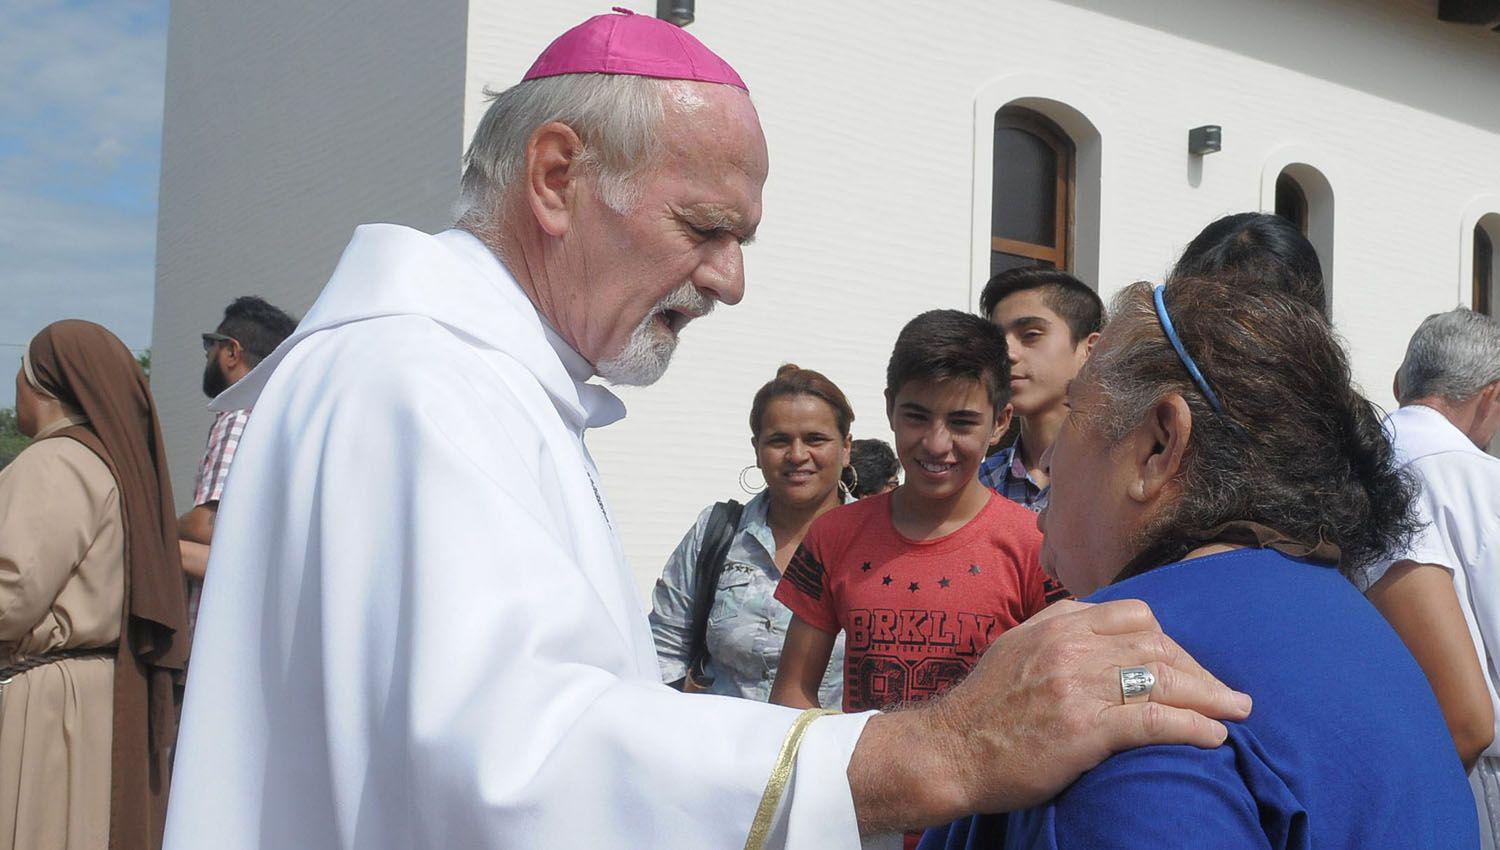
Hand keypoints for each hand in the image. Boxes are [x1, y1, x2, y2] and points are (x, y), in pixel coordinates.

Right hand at [847, 599, 1250, 833]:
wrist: (948, 750)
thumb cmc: (982, 709)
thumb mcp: (1015, 649)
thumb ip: (1056, 631)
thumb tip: (1095, 626)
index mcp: (1056, 624)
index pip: (1134, 616)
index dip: (1171, 641)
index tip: (1185, 667)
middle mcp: (1070, 646)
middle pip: (1157, 645)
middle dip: (1198, 669)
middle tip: (1223, 694)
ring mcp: (1077, 685)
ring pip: (1162, 678)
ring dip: (1209, 696)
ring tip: (1235, 712)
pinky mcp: (1084, 728)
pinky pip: (1153, 721)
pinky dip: (1192, 727)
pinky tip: (1213, 738)